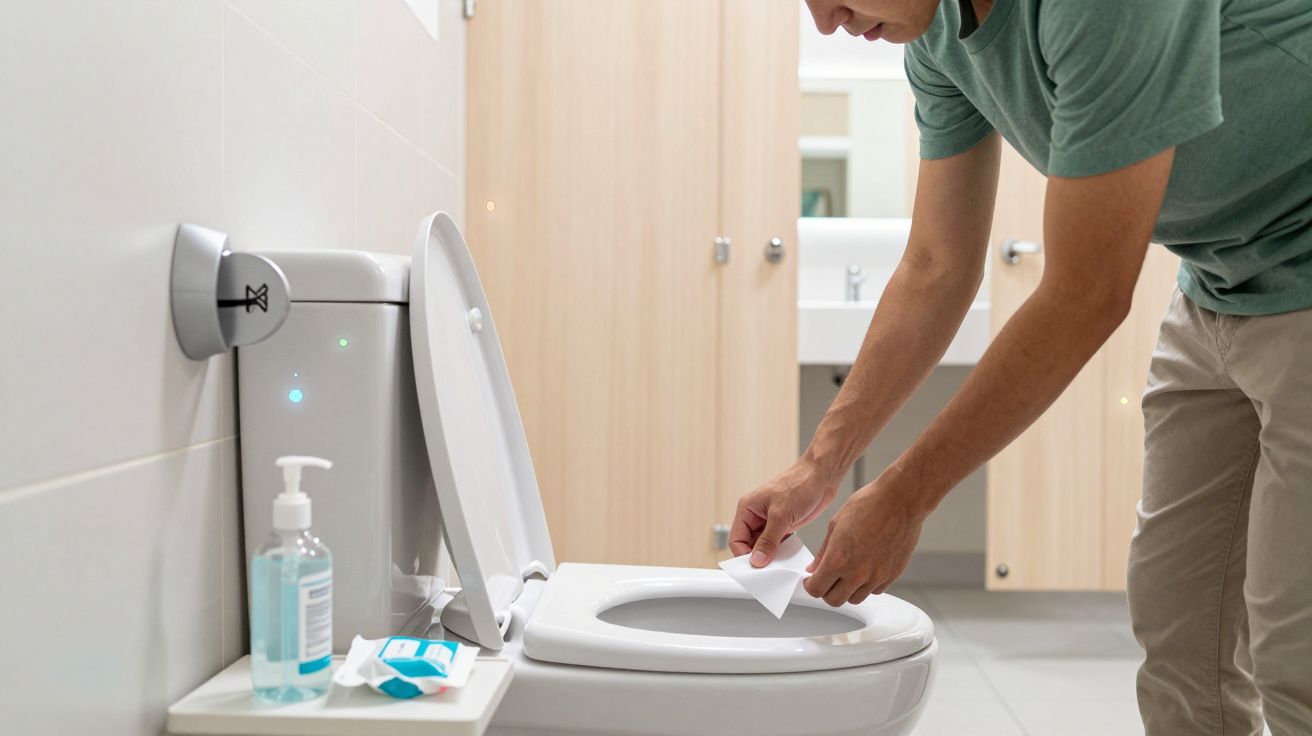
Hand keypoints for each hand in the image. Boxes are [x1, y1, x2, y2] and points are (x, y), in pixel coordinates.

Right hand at [729, 460, 840, 566]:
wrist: (822, 476)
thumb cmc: (799, 485)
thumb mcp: (781, 515)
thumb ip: (768, 540)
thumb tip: (757, 560)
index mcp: (747, 509)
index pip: (736, 540)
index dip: (743, 556)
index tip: (755, 568)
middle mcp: (756, 516)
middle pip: (749, 546)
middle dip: (757, 558)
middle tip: (768, 570)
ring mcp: (770, 521)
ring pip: (763, 547)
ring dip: (771, 556)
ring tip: (780, 564)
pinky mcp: (784, 525)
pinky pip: (777, 544)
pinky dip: (782, 552)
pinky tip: (789, 557)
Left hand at [803, 474, 926, 606]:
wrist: (900, 500)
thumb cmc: (869, 505)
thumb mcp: (835, 524)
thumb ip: (824, 551)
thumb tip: (815, 567)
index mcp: (837, 560)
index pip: (816, 589)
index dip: (810, 586)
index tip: (811, 581)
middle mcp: (857, 573)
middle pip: (834, 600)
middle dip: (826, 592)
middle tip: (826, 580)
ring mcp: (876, 576)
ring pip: (855, 598)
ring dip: (847, 590)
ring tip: (846, 573)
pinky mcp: (892, 575)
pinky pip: (875, 590)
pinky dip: (868, 585)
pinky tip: (865, 569)